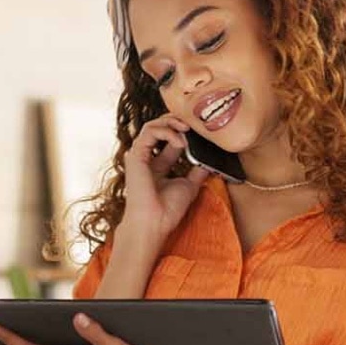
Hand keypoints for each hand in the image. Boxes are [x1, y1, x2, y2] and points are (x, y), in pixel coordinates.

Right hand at [122, 114, 209, 240]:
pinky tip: (180, 141)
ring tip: (187, 128)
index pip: (170, 139)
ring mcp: (140, 156)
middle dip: (177, 121)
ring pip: (152, 125)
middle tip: (194, 124)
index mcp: (158, 165)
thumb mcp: (190, 186)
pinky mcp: (135, 155)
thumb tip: (210, 160)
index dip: (185, 132)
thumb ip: (197, 171)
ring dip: (172, 122)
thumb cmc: (167, 210)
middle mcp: (147, 158)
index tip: (201, 133)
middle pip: (159, 128)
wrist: (154, 223)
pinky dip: (166, 131)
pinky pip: (149, 132)